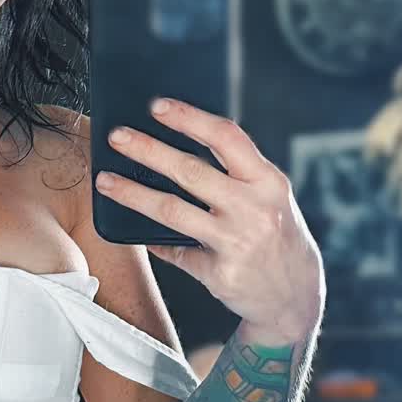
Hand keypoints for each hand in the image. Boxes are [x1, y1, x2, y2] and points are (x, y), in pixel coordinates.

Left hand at [97, 98, 324, 342]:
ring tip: (105, 180)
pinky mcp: (219, 273)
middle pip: (190, 170)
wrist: (295, 295)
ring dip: (132, 193)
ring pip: (172, 210)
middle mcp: (254, 209)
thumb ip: (235, 173)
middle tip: (116, 137)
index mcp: (268, 181)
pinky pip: (174, 250)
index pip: (226, 138)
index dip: (190, 118)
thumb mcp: (270, 197)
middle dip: (148, 150)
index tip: (157, 106)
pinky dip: (151, 240)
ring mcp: (236, 242)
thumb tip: (178, 146)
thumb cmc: (276, 235)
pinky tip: (135, 231)